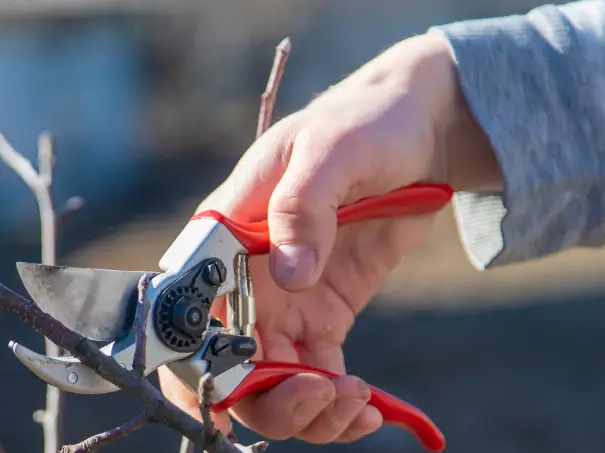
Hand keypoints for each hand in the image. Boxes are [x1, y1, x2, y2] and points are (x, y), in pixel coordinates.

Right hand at [159, 31, 498, 444]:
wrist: (417, 135)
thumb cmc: (363, 125)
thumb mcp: (332, 150)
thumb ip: (303, 207)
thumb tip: (291, 277)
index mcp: (225, 234)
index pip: (187, 311)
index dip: (199, 364)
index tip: (239, 394)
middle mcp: (246, 278)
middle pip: (229, 365)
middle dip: (267, 400)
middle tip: (319, 395)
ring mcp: (286, 301)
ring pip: (275, 383)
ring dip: (308, 412)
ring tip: (356, 404)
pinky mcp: (325, 314)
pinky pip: (320, 374)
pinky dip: (338, 404)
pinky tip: (368, 410)